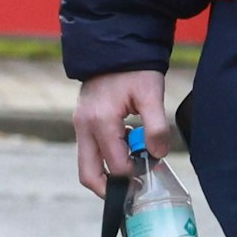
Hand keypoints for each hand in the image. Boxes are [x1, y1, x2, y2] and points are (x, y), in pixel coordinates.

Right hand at [73, 69, 168, 195]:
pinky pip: (90, 150)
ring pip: (87, 164)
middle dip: (110, 189)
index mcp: (101, 121)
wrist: (114, 45)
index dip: (135, 175)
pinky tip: (126, 145)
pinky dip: (106, 157)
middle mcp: (84, 126)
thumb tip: (157, 155)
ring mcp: (80, 124)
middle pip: (88, 175)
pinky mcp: (82, 121)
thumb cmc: (134, 68)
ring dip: (109, 171)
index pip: (116, 166)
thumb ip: (156, 127)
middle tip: (134, 190)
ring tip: (134, 162)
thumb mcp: (151, 94)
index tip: (152, 170)